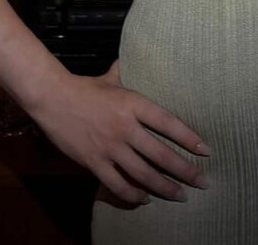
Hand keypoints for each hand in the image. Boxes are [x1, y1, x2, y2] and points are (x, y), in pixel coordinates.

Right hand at [29, 57, 210, 206]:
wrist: (52, 98)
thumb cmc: (84, 87)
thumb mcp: (112, 78)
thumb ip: (128, 73)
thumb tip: (138, 58)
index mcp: (133, 103)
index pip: (168, 123)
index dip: (188, 138)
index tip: (205, 150)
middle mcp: (125, 127)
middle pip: (161, 154)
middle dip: (184, 170)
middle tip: (202, 182)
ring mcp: (110, 147)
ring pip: (143, 174)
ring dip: (164, 187)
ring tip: (180, 195)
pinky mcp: (94, 162)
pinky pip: (117, 184)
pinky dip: (133, 194)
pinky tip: (144, 198)